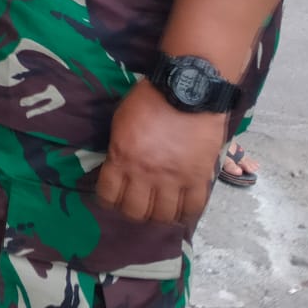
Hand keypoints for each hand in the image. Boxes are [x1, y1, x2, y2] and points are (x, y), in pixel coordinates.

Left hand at [96, 80, 226, 227]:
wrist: (187, 91)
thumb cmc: (148, 101)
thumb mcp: (121, 123)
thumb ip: (119, 150)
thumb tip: (118, 169)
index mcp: (122, 158)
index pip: (109, 195)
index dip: (107, 201)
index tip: (112, 199)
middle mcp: (146, 174)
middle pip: (136, 212)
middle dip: (132, 212)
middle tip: (136, 205)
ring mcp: (175, 178)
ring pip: (164, 216)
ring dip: (159, 216)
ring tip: (159, 209)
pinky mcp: (200, 178)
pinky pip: (193, 208)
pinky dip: (186, 214)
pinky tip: (181, 212)